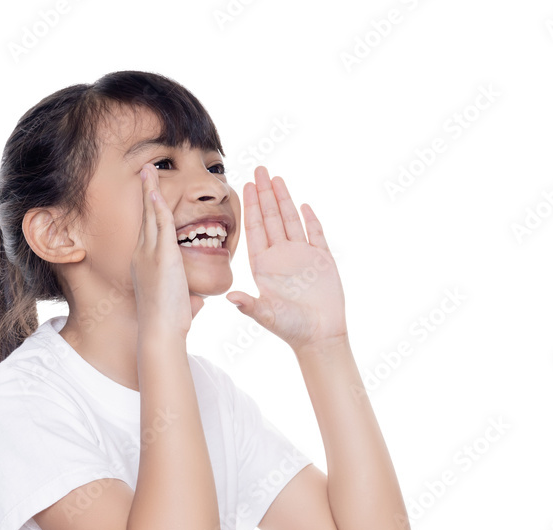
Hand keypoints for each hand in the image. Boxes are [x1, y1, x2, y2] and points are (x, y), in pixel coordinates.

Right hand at [131, 164, 204, 340]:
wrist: (160, 331)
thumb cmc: (168, 322)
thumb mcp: (178, 303)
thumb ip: (186, 297)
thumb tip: (196, 303)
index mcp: (145, 264)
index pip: (149, 230)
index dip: (150, 210)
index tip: (152, 195)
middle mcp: (142, 255)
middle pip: (145, 217)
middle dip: (146, 193)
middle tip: (146, 171)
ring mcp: (149, 254)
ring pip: (150, 215)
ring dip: (150, 191)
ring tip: (149, 170)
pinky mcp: (161, 256)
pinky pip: (159, 224)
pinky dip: (158, 205)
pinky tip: (157, 191)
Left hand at [226, 166, 346, 351]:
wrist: (320, 336)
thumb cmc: (291, 329)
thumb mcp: (267, 316)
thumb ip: (250, 305)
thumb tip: (230, 297)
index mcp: (263, 266)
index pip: (254, 229)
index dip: (250, 207)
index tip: (245, 186)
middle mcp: (280, 257)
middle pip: (270, 218)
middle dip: (265, 193)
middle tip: (259, 169)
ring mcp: (301, 256)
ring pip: (290, 221)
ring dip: (283, 199)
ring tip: (276, 178)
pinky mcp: (322, 260)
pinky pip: (315, 234)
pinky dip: (309, 219)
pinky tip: (303, 205)